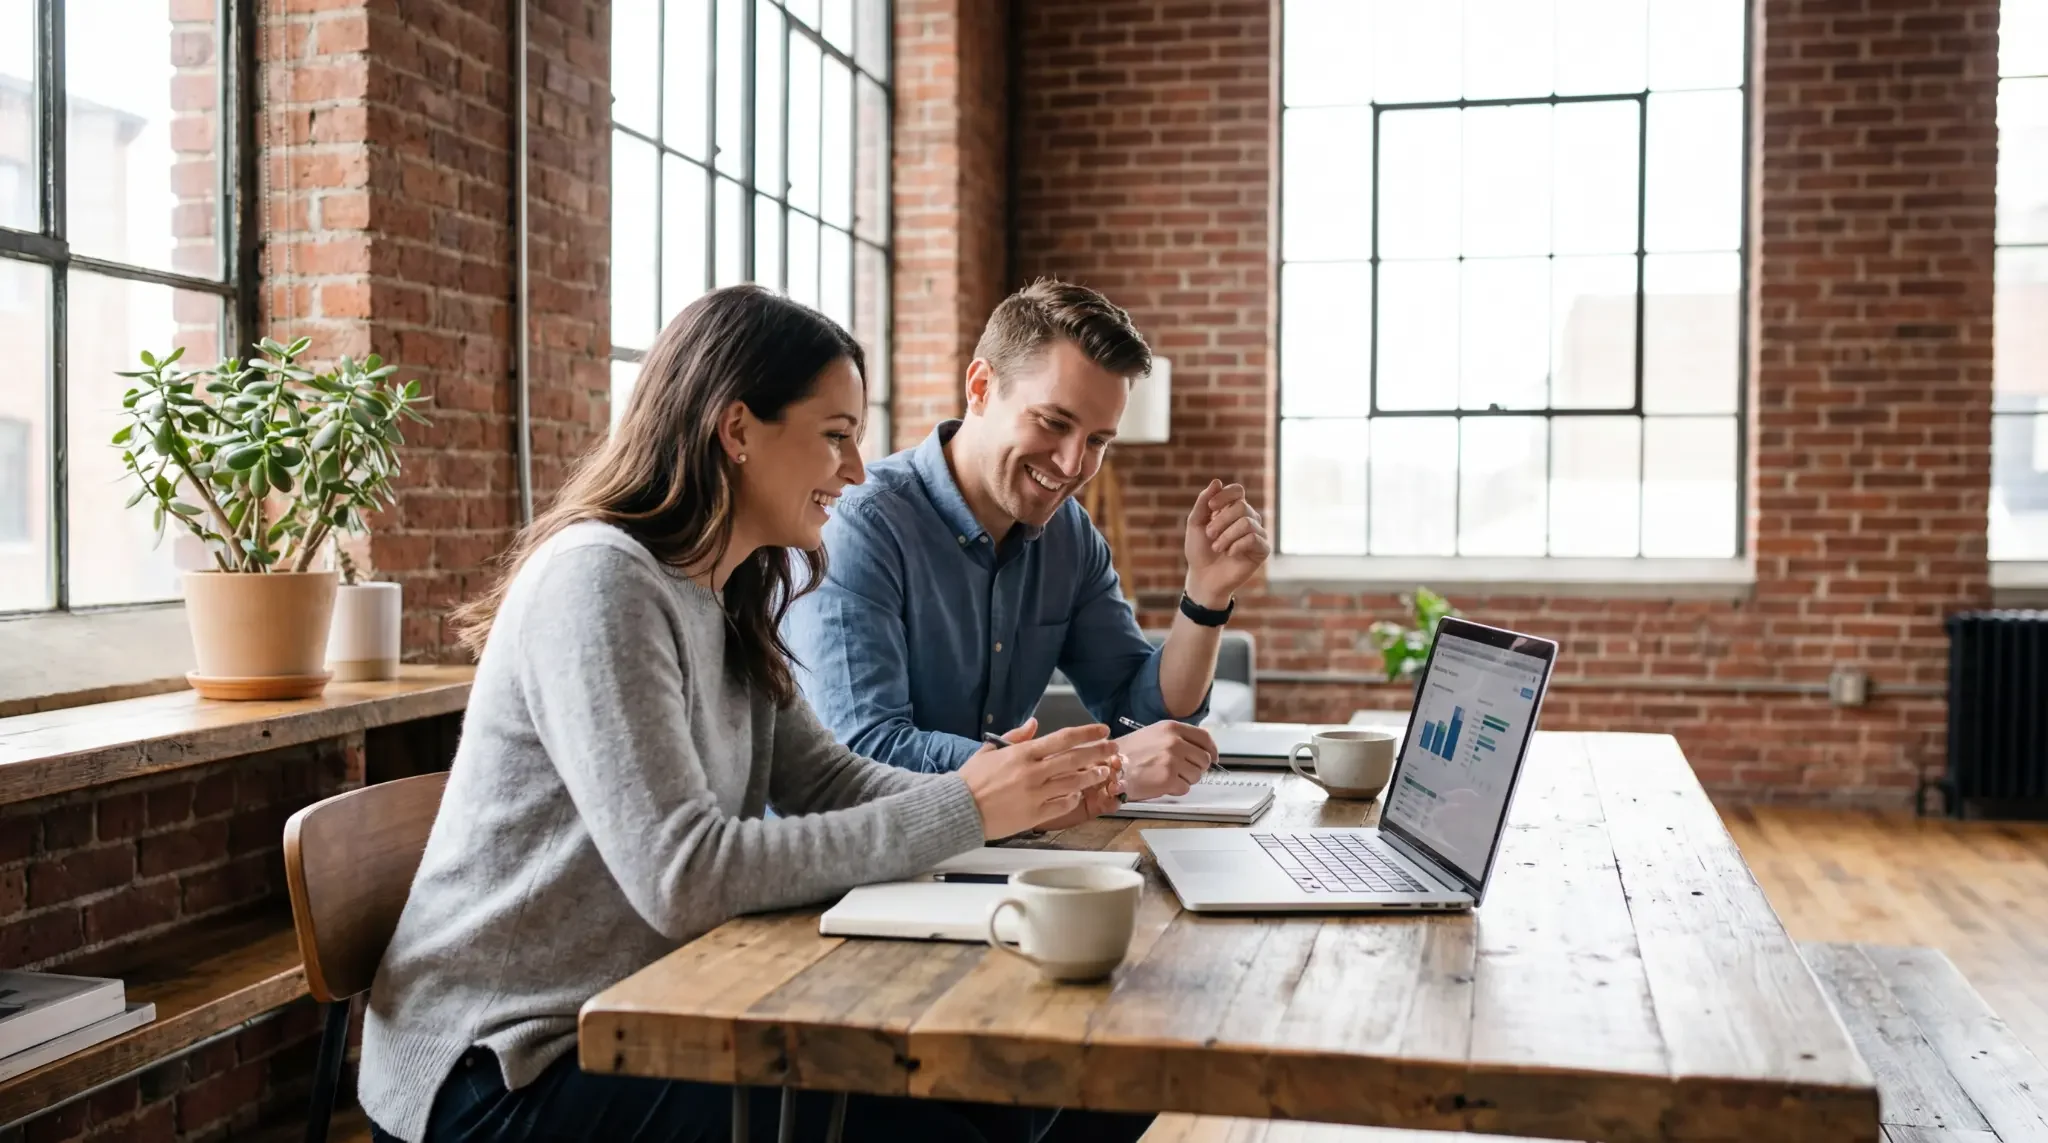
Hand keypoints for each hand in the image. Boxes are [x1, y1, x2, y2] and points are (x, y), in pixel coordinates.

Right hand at [959, 722, 1121, 839]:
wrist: (958, 810)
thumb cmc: (971, 781)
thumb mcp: (990, 751)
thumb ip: (1015, 737)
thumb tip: (1034, 723)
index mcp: (1022, 754)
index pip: (1063, 738)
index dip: (1087, 733)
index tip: (1102, 730)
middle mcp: (1033, 772)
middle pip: (1075, 759)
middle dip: (1099, 752)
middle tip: (1113, 748)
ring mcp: (1036, 794)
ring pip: (1074, 782)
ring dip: (1093, 775)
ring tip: (1104, 771)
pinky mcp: (1035, 815)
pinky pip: (1063, 805)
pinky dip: (1073, 798)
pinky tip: (1078, 793)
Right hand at [1116, 720, 1216, 800]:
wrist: (1110, 766)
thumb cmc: (1128, 753)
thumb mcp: (1153, 734)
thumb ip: (1176, 738)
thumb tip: (1199, 750)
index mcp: (1171, 728)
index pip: (1204, 738)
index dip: (1212, 750)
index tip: (1213, 758)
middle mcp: (1174, 742)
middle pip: (1204, 759)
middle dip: (1196, 768)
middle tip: (1181, 771)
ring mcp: (1172, 761)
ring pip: (1196, 776)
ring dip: (1185, 779)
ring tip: (1166, 776)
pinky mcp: (1168, 779)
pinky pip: (1185, 788)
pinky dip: (1175, 789)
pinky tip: (1160, 783)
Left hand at [1183, 479, 1270, 609]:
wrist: (1204, 577)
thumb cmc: (1199, 550)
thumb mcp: (1195, 524)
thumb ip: (1203, 502)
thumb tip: (1217, 481)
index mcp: (1232, 510)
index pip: (1237, 491)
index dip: (1225, 496)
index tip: (1211, 508)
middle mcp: (1248, 518)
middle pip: (1241, 506)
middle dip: (1221, 521)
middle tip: (1210, 535)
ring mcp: (1257, 533)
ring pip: (1247, 522)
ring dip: (1226, 536)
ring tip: (1217, 548)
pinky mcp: (1262, 549)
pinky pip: (1254, 538)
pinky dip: (1237, 546)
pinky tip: (1230, 554)